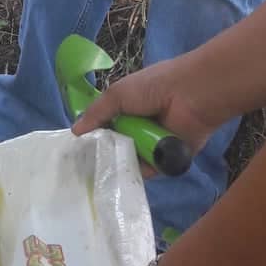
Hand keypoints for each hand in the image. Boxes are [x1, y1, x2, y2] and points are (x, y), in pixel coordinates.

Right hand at [71, 56, 219, 174]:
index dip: (94, 135)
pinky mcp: (166, 160)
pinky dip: (138, 172)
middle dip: (104, 153)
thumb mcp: (117, 94)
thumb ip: (96, 113)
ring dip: (119, 163)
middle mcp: (139, 126)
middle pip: (116, 144)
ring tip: (101, 174)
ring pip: (130, 159)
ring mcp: (152, 144)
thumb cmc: (153, 87)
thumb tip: (75, 131)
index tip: (78, 150)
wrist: (191, 96)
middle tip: (86, 166)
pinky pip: (147, 170)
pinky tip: (122, 178)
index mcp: (128, 107)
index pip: (106, 125)